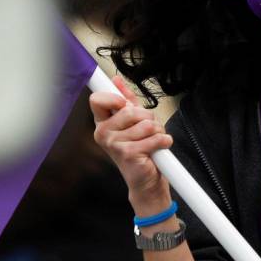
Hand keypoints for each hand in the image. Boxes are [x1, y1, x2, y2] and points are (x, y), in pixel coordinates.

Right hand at [89, 78, 173, 213]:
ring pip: (146, 123)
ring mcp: (114, 144)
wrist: (147, 180)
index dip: (114, 97)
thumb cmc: (141, 150)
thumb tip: (117, 80)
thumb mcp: (134, 121)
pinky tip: (158, 149)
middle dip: (148, 118)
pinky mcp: (127, 153)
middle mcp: (103, 133)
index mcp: (103, 123)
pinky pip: (154, 137)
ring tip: (153, 141)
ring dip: (157, 131)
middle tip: (147, 131)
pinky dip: (163, 141)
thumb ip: (126, 99)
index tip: (123, 103)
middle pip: (130, 110)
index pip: (97, 100)